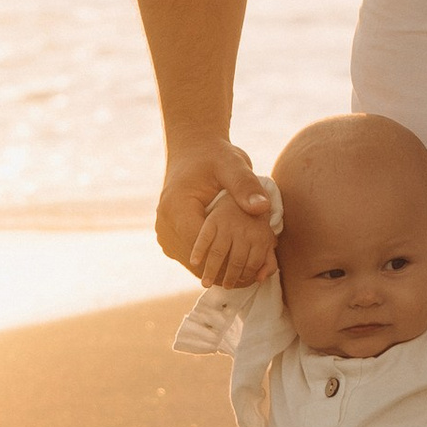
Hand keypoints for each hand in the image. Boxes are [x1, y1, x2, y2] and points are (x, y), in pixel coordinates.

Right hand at [159, 139, 275, 285]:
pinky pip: (192, 257)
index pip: (203, 247)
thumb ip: (245, 185)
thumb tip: (262, 207)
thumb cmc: (215, 156)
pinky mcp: (170, 238)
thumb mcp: (232, 165)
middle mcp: (165, 225)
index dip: (230, 259)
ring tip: (249, 274)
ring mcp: (165, 234)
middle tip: (258, 276)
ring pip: (194, 264)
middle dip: (226, 268)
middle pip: (197, 261)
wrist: (193, 150)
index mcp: (176, 208)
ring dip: (219, 269)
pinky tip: (235, 262)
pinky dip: (212, 262)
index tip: (258, 264)